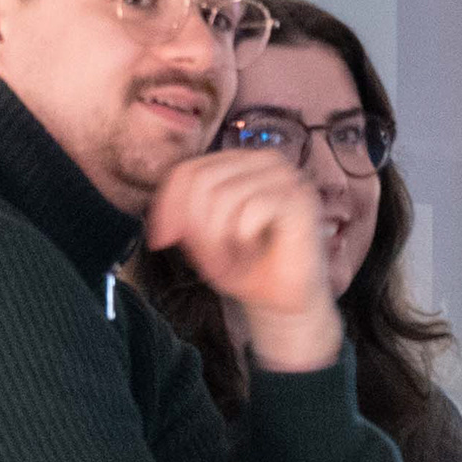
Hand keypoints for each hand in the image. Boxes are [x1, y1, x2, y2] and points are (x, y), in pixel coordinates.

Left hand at [144, 148, 339, 370]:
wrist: (284, 299)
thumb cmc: (246, 266)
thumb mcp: (200, 238)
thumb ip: (181, 216)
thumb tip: (165, 221)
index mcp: (238, 163)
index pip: (187, 171)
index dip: (168, 207)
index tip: (162, 241)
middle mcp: (263, 161)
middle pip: (203, 181)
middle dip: (196, 228)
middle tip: (207, 261)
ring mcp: (285, 177)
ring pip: (225, 195)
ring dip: (219, 239)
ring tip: (233, 260)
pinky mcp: (300, 198)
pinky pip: (253, 208)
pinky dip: (244, 237)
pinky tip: (254, 250)